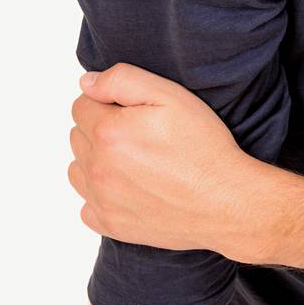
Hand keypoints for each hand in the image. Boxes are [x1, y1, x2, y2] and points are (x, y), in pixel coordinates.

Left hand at [68, 63, 265, 259]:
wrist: (225, 201)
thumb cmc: (204, 147)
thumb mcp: (172, 96)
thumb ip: (123, 80)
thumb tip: (87, 83)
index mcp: (108, 132)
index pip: (82, 106)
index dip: (108, 102)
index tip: (136, 111)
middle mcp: (97, 167)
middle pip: (78, 136)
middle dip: (101, 129)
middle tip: (142, 135)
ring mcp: (100, 200)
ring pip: (78, 169)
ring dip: (97, 161)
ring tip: (135, 161)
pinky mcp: (109, 224)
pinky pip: (87, 204)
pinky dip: (101, 195)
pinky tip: (130, 188)